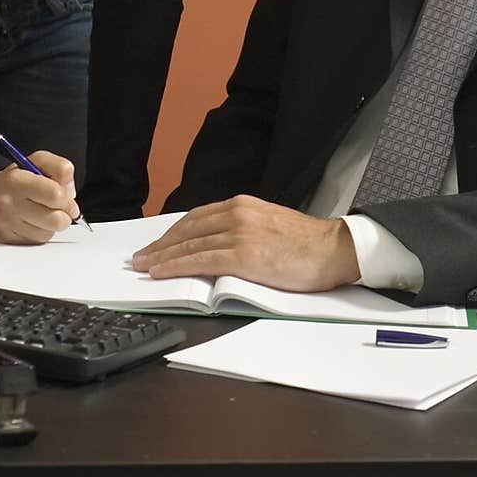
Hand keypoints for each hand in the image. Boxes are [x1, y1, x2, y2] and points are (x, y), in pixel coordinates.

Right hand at [0, 150, 79, 243]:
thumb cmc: (14, 181)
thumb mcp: (35, 162)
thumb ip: (59, 167)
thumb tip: (69, 190)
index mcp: (15, 181)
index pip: (55, 194)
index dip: (67, 196)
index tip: (66, 195)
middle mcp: (9, 204)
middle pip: (57, 219)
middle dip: (64, 213)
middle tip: (58, 206)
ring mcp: (8, 225)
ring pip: (50, 233)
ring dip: (52, 224)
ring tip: (42, 212)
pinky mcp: (9, 241)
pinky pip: (39, 241)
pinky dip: (42, 232)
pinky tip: (34, 222)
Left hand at [131, 195, 360, 291]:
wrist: (334, 249)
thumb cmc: (308, 244)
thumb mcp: (270, 224)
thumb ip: (244, 229)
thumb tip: (221, 246)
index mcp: (243, 205)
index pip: (197, 217)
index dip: (173, 233)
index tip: (158, 243)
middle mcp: (237, 214)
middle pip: (187, 229)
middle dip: (161, 245)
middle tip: (142, 257)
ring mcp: (239, 234)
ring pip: (189, 245)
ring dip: (162, 256)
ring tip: (145, 267)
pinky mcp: (243, 256)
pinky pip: (200, 261)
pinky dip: (176, 266)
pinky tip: (161, 271)